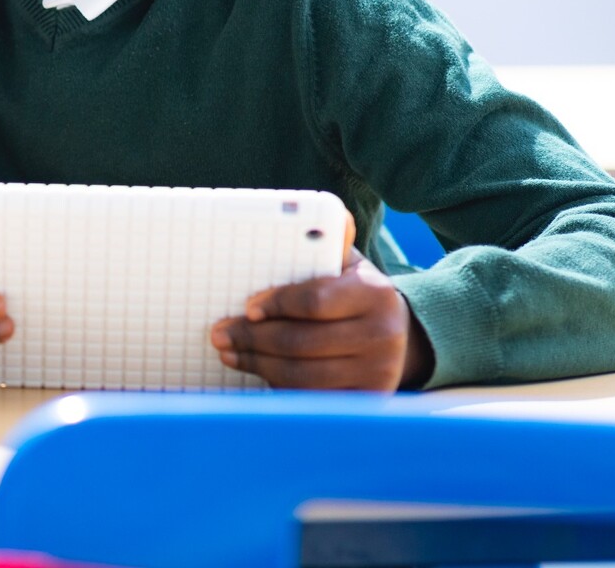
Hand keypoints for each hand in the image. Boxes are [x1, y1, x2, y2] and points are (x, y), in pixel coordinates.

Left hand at [211, 247, 434, 390]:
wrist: (394, 335)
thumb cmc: (351, 292)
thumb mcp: (346, 263)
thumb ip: (331, 239)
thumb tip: (333, 215)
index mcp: (375, 292)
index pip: (314, 301)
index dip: (276, 304)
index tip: (247, 307)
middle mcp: (383, 335)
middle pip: (301, 342)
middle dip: (252, 338)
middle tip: (220, 334)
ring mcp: (378, 372)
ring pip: (302, 374)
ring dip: (257, 363)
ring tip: (229, 352)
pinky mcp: (367, 399)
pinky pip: (312, 398)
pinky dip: (278, 386)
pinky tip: (258, 372)